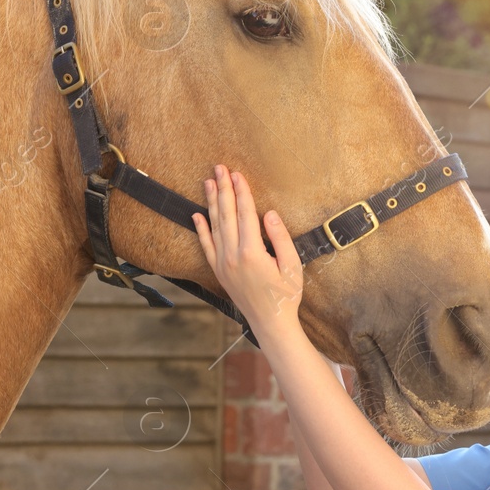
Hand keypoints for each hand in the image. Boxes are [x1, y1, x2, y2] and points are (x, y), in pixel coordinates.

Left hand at [192, 165, 304, 336]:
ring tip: (208, 182)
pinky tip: (197, 214)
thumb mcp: (292, 266)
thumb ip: (280, 238)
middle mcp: (233, 255)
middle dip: (223, 189)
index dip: (242, 192)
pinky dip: (200, 229)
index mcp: (252, 252)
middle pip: (226, 215)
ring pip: (214, 226)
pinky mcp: (219, 271)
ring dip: (211, 202)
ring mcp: (223, 263)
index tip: (237, 174)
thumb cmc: (286, 295)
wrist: (270, 322)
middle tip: (219, 168)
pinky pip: (206, 246)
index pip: (245, 214)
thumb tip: (269, 214)